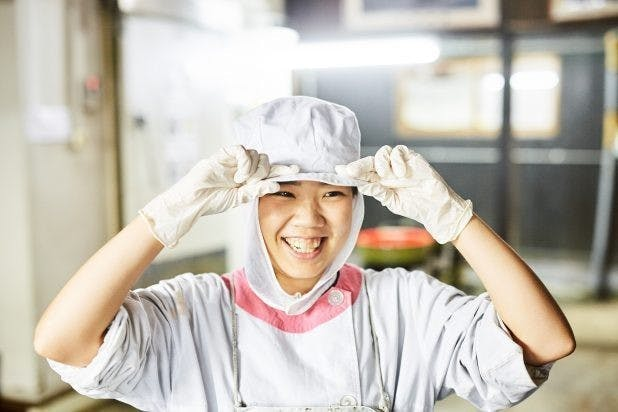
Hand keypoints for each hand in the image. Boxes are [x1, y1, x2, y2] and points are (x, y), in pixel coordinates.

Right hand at [140, 145, 298, 246]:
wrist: (194, 200)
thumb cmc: (213, 202)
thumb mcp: (240, 198)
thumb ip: (257, 191)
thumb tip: (277, 185)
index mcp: (248, 179)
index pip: (270, 170)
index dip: (283, 169)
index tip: (297, 170)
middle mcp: (243, 167)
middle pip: (265, 160)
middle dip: (264, 172)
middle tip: (251, 184)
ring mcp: (233, 160)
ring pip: (256, 154)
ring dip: (253, 169)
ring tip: (241, 181)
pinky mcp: (223, 154)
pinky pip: (242, 150)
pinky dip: (245, 161)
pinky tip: (238, 174)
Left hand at [336, 145, 472, 243]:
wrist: (435, 207)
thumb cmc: (414, 205)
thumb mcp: (391, 200)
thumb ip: (377, 191)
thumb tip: (360, 183)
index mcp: (381, 181)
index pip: (363, 173)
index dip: (351, 171)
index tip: (337, 170)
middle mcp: (388, 171)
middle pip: (369, 161)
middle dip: (358, 165)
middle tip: (350, 170)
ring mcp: (400, 164)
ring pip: (383, 152)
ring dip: (381, 164)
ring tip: (387, 176)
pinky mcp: (412, 158)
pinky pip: (399, 151)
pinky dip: (397, 161)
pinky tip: (401, 174)